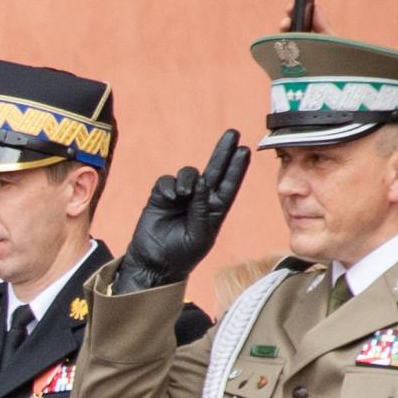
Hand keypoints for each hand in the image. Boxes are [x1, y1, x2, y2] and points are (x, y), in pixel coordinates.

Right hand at [114, 130, 245, 293]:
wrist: (153, 264)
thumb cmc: (181, 255)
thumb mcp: (199, 236)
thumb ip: (202, 209)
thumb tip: (201, 183)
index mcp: (215, 210)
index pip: (229, 184)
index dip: (237, 167)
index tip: (245, 150)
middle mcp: (200, 200)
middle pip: (214, 170)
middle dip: (223, 151)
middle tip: (233, 133)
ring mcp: (180, 197)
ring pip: (189, 173)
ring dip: (188, 178)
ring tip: (184, 193)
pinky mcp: (160, 197)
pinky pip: (166, 181)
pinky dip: (169, 186)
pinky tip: (170, 197)